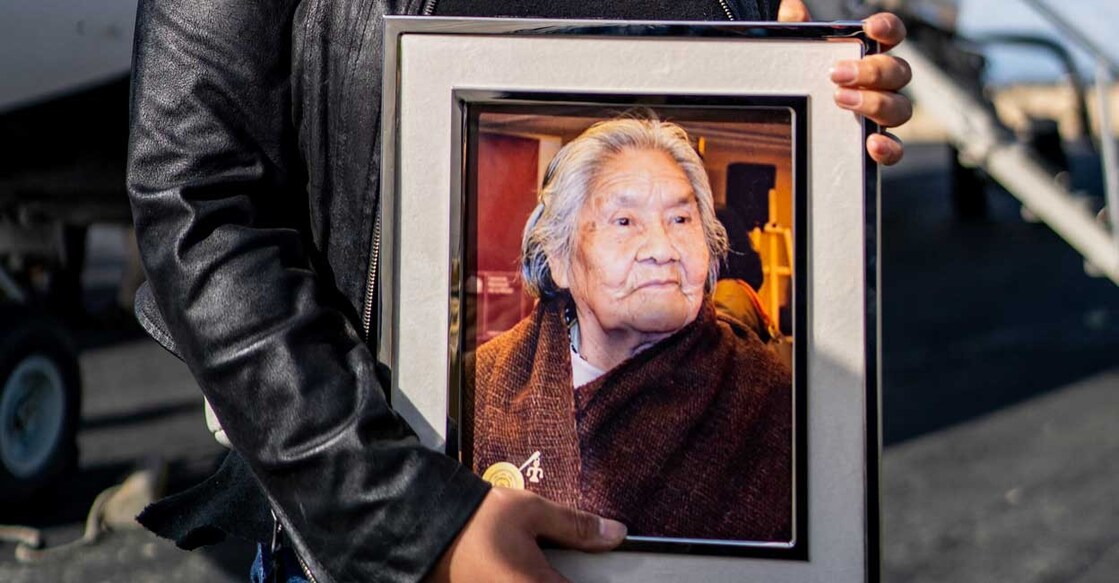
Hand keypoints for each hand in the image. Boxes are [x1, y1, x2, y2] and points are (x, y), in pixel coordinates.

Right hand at [428, 488, 626, 582]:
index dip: (599, 579)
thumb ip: (576, 526)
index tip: (600, 568)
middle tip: (561, 562)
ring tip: (539, 563)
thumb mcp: (531, 512)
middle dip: (564, 574)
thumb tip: (616, 534)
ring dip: (546, 577)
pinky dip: (528, 579)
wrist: (424, 526)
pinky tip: (525, 568)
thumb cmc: (476, 520)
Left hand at [778, 1, 912, 164]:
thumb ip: (793, 30)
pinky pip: (895, 149)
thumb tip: (792, 9)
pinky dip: (889, 147)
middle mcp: (882, 84)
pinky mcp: (875, 146)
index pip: (891, 35)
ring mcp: (881, 115)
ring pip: (901, 108)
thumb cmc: (801, 81)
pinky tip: (871, 143)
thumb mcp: (792, 56)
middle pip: (898, 72)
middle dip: (872, 70)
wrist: (794, 122)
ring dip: (875, 103)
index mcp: (868, 56)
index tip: (869, 28)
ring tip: (841, 101)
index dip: (888, 28)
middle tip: (838, 74)